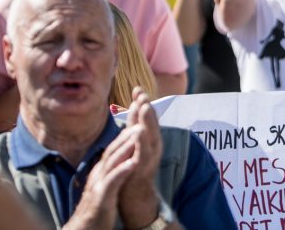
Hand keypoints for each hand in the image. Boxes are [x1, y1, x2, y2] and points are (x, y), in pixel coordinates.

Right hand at [66, 127, 138, 229]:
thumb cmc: (97, 208)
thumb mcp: (105, 185)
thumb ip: (110, 171)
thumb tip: (118, 157)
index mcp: (101, 171)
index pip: (114, 148)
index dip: (126, 132)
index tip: (139, 119)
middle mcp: (99, 174)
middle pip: (113, 149)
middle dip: (128, 132)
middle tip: (142, 116)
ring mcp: (98, 185)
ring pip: (112, 161)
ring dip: (126, 145)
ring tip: (140, 130)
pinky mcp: (101, 198)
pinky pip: (112, 182)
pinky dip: (122, 170)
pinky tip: (134, 162)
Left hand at [117, 88, 163, 228]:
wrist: (135, 196)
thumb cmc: (133, 168)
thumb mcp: (134, 143)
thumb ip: (135, 125)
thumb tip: (136, 104)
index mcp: (148, 138)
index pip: (145, 117)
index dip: (142, 102)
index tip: (137, 88)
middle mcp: (152, 145)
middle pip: (151, 123)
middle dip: (147, 107)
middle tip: (142, 93)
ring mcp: (149, 156)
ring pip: (150, 135)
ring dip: (148, 121)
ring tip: (145, 107)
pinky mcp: (144, 168)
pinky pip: (143, 153)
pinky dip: (142, 142)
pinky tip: (139, 132)